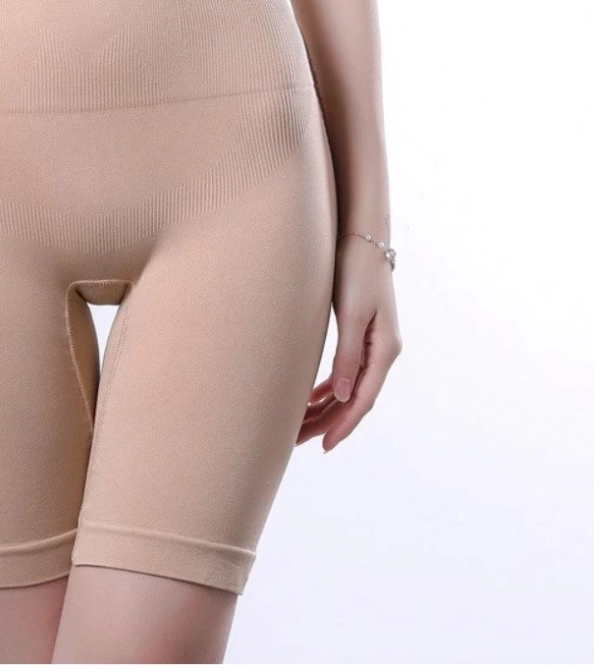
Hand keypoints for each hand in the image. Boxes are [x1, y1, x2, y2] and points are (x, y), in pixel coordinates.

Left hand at [296, 234, 402, 451]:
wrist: (362, 238)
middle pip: (354, 398)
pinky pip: (345, 372)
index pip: (363, 399)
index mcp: (384, 350)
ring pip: (348, 387)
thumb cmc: (356, 271)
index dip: (343, 424)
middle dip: (328, 422)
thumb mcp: (351, 314)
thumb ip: (347, 356)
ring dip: (325, 407)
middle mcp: (382, 352)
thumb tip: (340, 396)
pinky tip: (311, 398)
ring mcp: (373, 344)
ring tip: (299, 426)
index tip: (324, 446)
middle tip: (299, 442)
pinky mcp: (361, 334)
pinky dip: (327, 387)